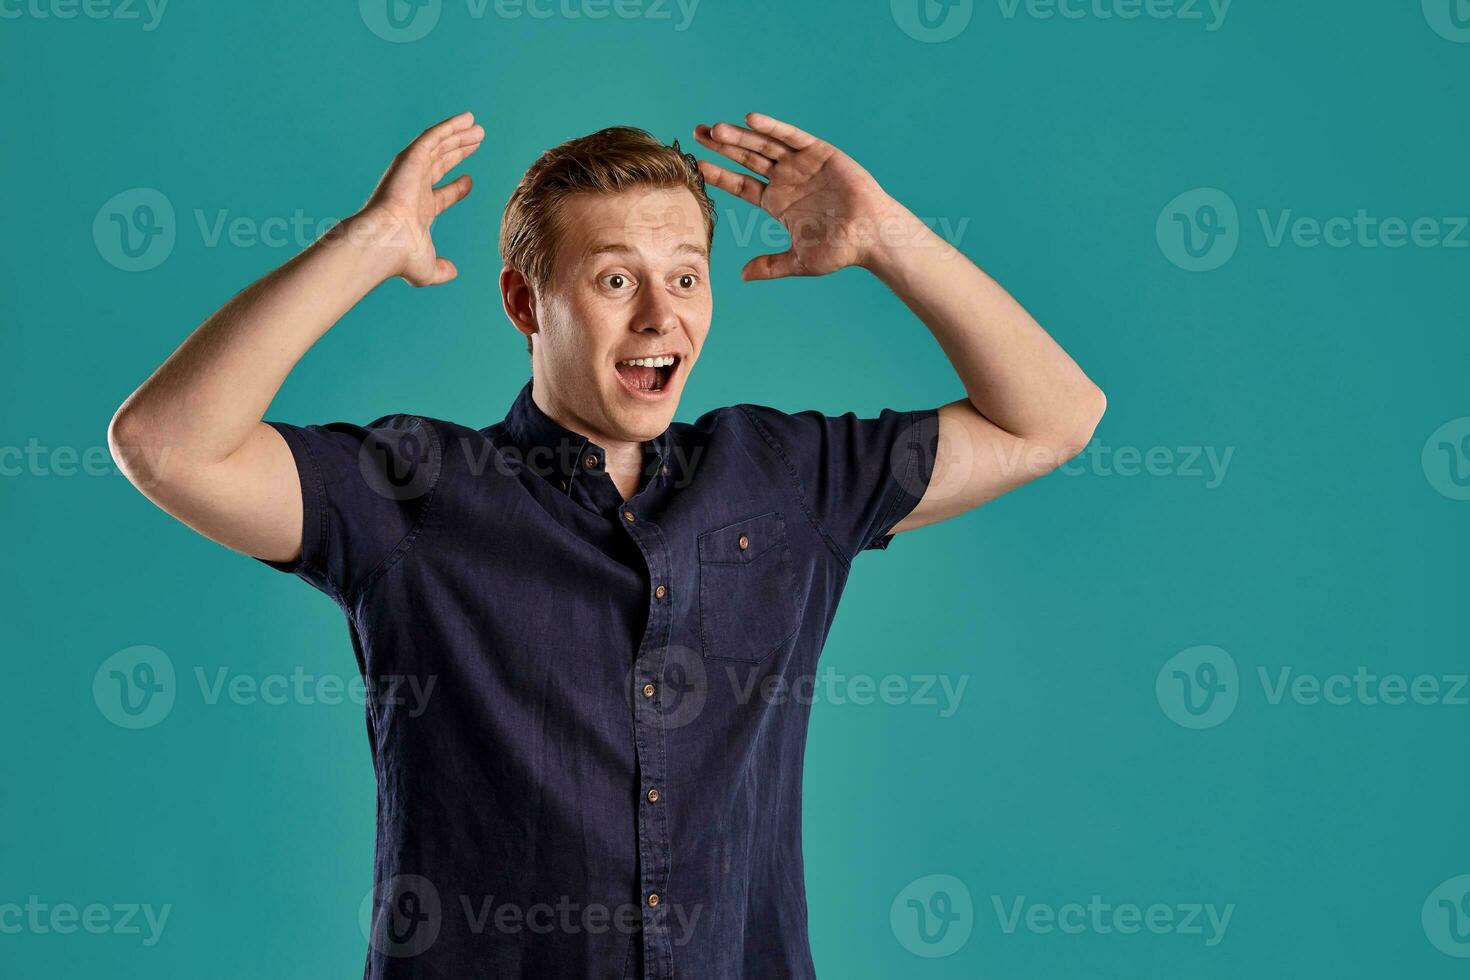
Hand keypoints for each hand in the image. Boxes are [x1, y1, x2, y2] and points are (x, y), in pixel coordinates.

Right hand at [356, 111, 483, 286]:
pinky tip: (466, 119)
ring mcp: (411, 172)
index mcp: (418, 211)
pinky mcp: (411, 159)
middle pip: (440, 164)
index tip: (469, 181)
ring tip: (477, 128)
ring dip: (457, 136)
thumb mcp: (427, 268)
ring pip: (438, 147)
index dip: (457, 188)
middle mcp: (414, 188)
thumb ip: (440, 270)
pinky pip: (433, 136)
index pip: (440, 195)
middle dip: (458, 152)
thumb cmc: (401, 257)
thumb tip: (453, 272)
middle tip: (476, 142)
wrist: (385, 241)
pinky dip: (449, 126)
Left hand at [692, 113, 898, 280]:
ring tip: (716, 130)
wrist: (871, 236)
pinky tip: (750, 120)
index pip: (740, 185)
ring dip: (740, 136)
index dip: (719, 175)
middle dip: (722, 146)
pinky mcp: (819, 152)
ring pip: (763, 145)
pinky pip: (791, 136)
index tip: (697, 166)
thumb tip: (742, 276)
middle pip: (746, 158)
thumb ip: (771, 265)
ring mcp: (801, 164)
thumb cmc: (840, 249)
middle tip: (697, 133)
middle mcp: (785, 179)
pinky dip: (772, 127)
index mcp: (776, 202)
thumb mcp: (799, 260)